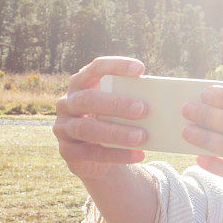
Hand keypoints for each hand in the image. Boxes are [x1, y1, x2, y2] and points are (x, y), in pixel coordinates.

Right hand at [53, 57, 148, 180]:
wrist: (98, 157)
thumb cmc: (113, 122)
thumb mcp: (119, 109)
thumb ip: (131, 100)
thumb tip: (159, 100)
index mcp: (81, 84)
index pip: (96, 68)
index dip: (116, 66)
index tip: (141, 69)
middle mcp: (67, 103)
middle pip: (88, 99)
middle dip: (116, 104)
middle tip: (143, 109)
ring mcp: (63, 127)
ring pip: (86, 128)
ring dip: (116, 132)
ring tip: (142, 136)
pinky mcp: (67, 151)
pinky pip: (91, 153)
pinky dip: (117, 154)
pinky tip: (139, 154)